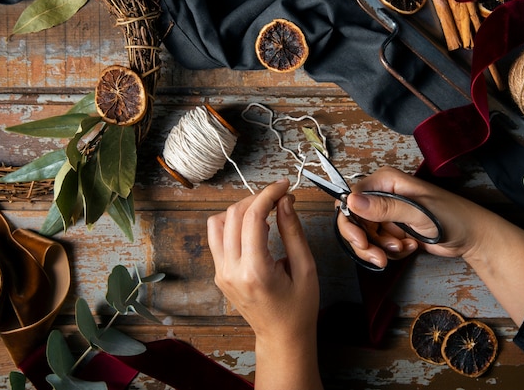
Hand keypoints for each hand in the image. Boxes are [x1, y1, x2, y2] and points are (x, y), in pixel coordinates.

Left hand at [206, 179, 318, 343]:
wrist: (281, 337)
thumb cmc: (298, 308)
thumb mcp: (305, 268)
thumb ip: (292, 231)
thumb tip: (285, 201)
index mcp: (255, 271)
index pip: (253, 217)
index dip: (268, 194)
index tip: (283, 186)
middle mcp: (231, 271)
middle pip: (233, 214)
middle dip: (256, 198)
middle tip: (278, 196)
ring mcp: (221, 273)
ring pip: (218, 222)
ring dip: (240, 209)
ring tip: (265, 212)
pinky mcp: (219, 273)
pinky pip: (218, 237)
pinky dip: (234, 224)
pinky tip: (255, 229)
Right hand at [337, 167, 490, 267]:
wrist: (472, 236)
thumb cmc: (452, 217)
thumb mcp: (418, 213)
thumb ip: (385, 208)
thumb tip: (351, 201)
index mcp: (386, 182)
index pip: (350, 198)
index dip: (350, 221)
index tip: (360, 240)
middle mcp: (382, 195)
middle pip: (354, 220)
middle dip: (365, 241)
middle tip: (377, 256)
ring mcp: (387, 213)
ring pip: (365, 235)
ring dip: (381, 247)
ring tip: (404, 246)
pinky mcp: (392, 229)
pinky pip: (378, 244)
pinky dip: (392, 251)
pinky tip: (410, 246)